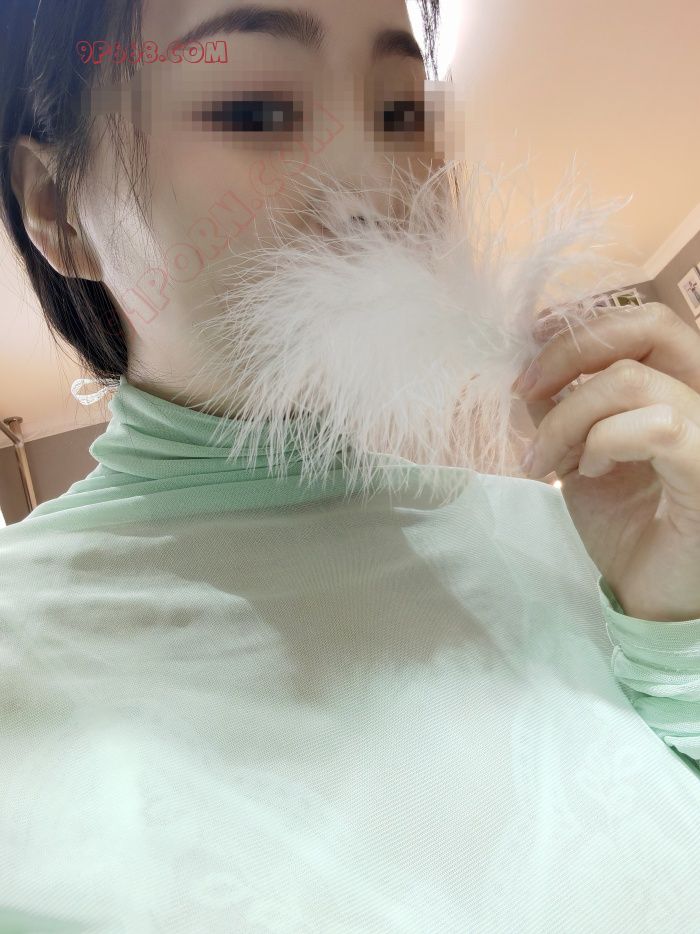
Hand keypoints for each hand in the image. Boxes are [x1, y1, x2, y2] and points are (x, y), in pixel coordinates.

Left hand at [513, 302, 699, 621]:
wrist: (655, 595)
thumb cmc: (629, 526)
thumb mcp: (584, 453)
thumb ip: (567, 407)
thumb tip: (531, 370)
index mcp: (685, 386)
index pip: (645, 322)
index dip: (581, 326)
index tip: (530, 353)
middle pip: (650, 326)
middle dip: (568, 353)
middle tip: (525, 391)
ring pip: (632, 381)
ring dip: (568, 418)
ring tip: (548, 459)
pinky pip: (653, 426)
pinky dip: (603, 441)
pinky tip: (589, 471)